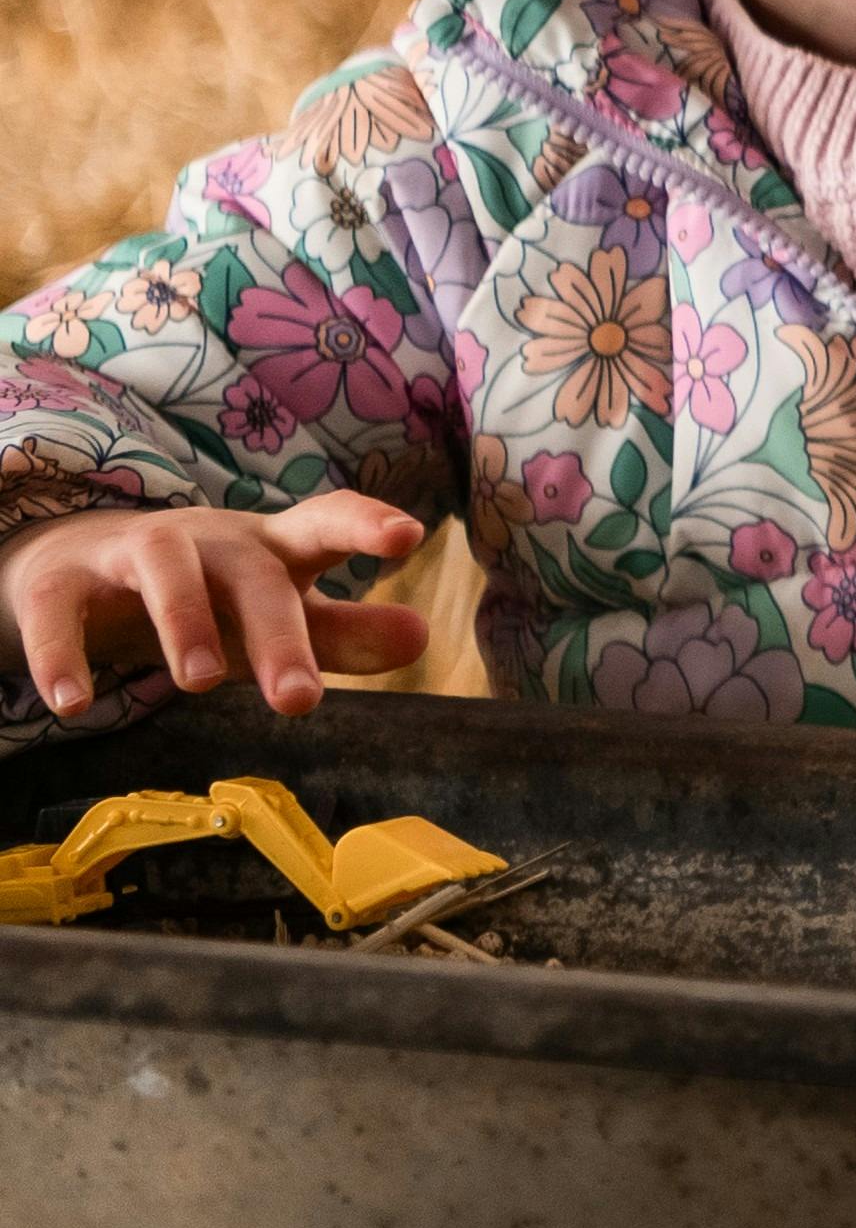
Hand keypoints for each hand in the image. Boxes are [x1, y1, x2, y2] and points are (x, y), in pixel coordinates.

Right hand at [0, 495, 432, 720]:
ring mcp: (132, 552)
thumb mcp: (272, 618)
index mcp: (269, 549)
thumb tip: (421, 637)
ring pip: (164, 567)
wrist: (77, 572)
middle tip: (299, 701)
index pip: (325, 523)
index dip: (364, 524)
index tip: (407, 535)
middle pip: (252, 572)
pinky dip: (64, 654)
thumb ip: (342, 634)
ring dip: (183, 621)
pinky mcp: (61, 581)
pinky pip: (61, 610)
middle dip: (278, 632)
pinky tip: (73, 704)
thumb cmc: (204, 600)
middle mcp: (208, 540)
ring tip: (200, 682)